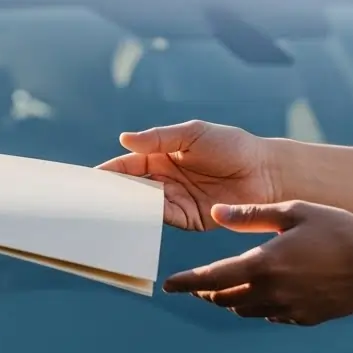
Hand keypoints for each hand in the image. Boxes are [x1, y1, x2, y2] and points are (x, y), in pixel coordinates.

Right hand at [97, 120, 280, 230]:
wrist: (266, 172)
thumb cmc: (232, 146)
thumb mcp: (193, 133)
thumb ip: (159, 137)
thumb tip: (124, 139)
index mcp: (163, 155)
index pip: (129, 164)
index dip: (109, 170)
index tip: (87, 178)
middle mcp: (166, 179)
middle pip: (131, 187)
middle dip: (110, 192)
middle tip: (87, 198)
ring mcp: (177, 200)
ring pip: (143, 204)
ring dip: (125, 205)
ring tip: (104, 207)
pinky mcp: (189, 218)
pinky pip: (163, 218)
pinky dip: (146, 217)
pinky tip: (133, 215)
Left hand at [162, 201, 352, 325]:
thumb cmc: (339, 229)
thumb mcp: (294, 211)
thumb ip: (251, 216)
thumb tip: (216, 213)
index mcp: (264, 264)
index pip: (212, 278)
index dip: (187, 282)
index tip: (168, 285)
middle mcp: (272, 292)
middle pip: (225, 299)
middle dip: (207, 292)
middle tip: (199, 284)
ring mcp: (289, 309)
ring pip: (246, 310)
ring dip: (232, 300)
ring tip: (229, 287)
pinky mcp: (306, 318)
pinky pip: (272, 315)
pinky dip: (261, 305)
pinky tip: (267, 292)